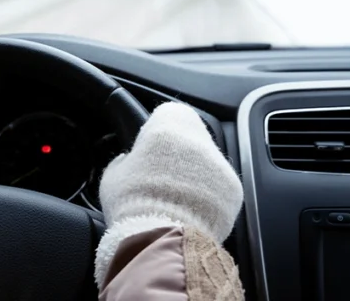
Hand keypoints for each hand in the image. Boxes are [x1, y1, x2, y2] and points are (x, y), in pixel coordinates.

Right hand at [95, 102, 242, 285]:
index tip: (148, 149)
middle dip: (179, 153)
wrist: (162, 237)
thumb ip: (124, 160)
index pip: (167, 113)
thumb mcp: (114, 175)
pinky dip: (209, 195)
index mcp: (169, 124)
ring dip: (196, 174)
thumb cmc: (132, 202)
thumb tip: (127, 161)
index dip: (156, 131)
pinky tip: (191, 210)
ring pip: (208, 162)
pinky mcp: (235, 190)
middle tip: (161, 176)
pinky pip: (220, 187)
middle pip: (191, 136)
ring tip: (176, 197)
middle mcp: (200, 138)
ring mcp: (221, 164)